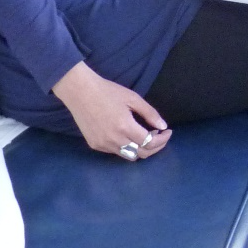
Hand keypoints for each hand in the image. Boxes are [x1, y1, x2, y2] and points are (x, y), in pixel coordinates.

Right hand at [51, 61, 171, 159]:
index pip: (150, 143)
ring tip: (145, 136)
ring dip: (140, 149)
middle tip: (160, 137)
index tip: (167, 132)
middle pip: (141, 154)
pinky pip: (115, 152)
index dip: (162, 140)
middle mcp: (114, 140)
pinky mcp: (95, 145)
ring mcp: (103, 144)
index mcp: (125, 127)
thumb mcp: (133, 98)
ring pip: (128, 155)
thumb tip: (163, 126)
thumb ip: (150, 113)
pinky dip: (126, 147)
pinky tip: (127, 135)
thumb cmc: (108, 91)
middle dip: (155, 147)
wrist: (80, 92)